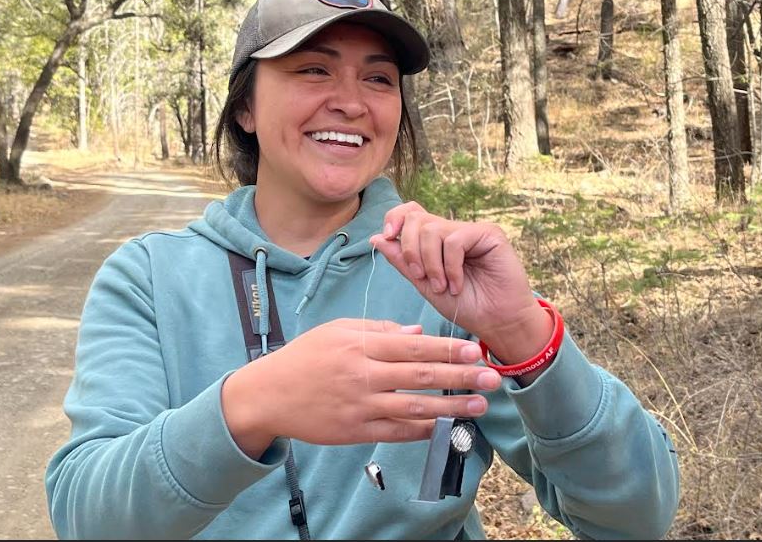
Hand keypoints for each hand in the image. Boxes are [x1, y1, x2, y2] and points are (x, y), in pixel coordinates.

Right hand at [221, 318, 500, 457]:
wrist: (269, 395)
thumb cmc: (304, 357)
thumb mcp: (337, 331)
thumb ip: (378, 331)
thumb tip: (416, 333)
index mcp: (361, 346)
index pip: (414, 346)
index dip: (447, 348)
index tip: (476, 348)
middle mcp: (364, 376)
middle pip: (421, 375)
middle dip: (460, 375)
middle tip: (492, 376)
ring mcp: (361, 406)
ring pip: (414, 407)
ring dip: (451, 407)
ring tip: (479, 405)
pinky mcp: (355, 431)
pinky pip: (395, 431)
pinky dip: (422, 430)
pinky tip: (444, 427)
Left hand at [369, 201, 549, 356]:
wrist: (496, 322)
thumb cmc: (464, 305)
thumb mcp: (424, 285)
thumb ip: (402, 262)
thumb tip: (377, 237)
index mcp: (434, 239)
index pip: (409, 212)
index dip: (394, 218)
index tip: (387, 236)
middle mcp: (451, 230)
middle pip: (415, 218)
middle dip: (410, 250)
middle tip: (420, 276)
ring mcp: (470, 230)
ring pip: (431, 230)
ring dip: (431, 264)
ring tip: (442, 286)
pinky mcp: (488, 233)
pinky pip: (454, 241)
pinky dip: (450, 267)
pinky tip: (457, 284)